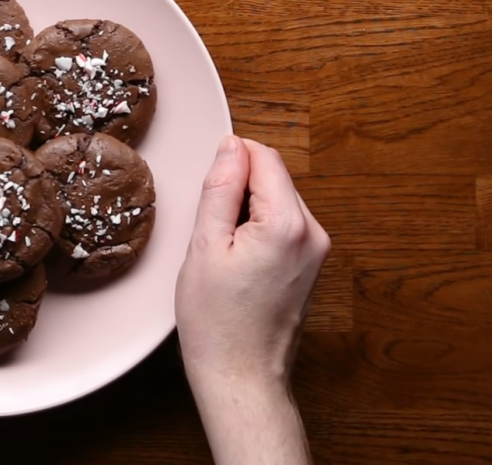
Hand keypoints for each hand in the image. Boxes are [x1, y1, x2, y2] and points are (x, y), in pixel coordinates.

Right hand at [176, 136, 329, 386]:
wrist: (240, 375)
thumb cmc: (217, 322)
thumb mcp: (205, 247)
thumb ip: (220, 189)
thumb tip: (231, 147)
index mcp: (288, 224)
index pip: (263, 157)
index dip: (229, 163)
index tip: (208, 193)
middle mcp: (313, 233)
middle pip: (272, 178)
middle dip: (238, 191)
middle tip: (211, 233)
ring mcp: (316, 251)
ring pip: (276, 201)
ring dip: (246, 212)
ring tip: (224, 253)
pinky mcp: (311, 265)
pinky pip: (282, 226)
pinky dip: (257, 232)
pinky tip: (238, 264)